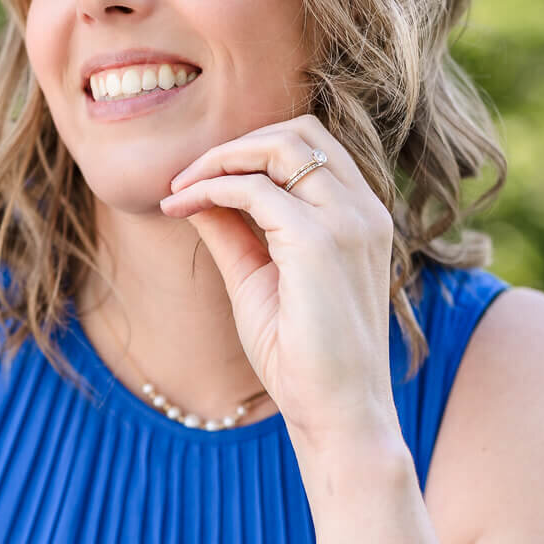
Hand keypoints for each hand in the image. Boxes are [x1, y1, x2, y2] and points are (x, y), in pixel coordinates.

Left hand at [160, 114, 399, 450]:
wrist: (337, 412)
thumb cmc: (303, 357)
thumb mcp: (259, 279)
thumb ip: (234, 232)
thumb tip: (196, 193)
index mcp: (361, 216)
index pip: (311, 145)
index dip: (251, 149)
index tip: (199, 179)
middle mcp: (364, 209)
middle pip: (300, 130)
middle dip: (236, 143)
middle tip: (186, 176)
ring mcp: (348, 221)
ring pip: (279, 146)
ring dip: (219, 159)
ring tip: (179, 188)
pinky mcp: (320, 242)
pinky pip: (254, 190)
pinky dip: (211, 188)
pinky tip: (181, 207)